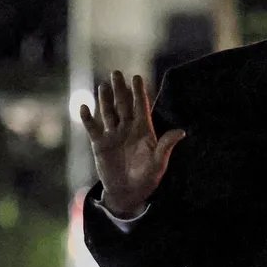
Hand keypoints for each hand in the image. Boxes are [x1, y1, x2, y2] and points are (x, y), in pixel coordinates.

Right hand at [79, 71, 185, 217]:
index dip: (138, 92)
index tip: (136, 77)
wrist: (127, 193)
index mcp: (143, 130)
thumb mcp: (159, 163)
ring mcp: (113, 134)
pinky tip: (84, 107)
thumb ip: (166, 146)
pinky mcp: (100, 143)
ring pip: (108, 112)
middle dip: (120, 90)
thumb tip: (181, 131)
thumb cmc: (147, 178)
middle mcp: (127, 128)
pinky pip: (93, 128)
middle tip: (116, 73)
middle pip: (123, 105)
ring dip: (105, 99)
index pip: (141, 107)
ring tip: (103, 86)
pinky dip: (87, 118)